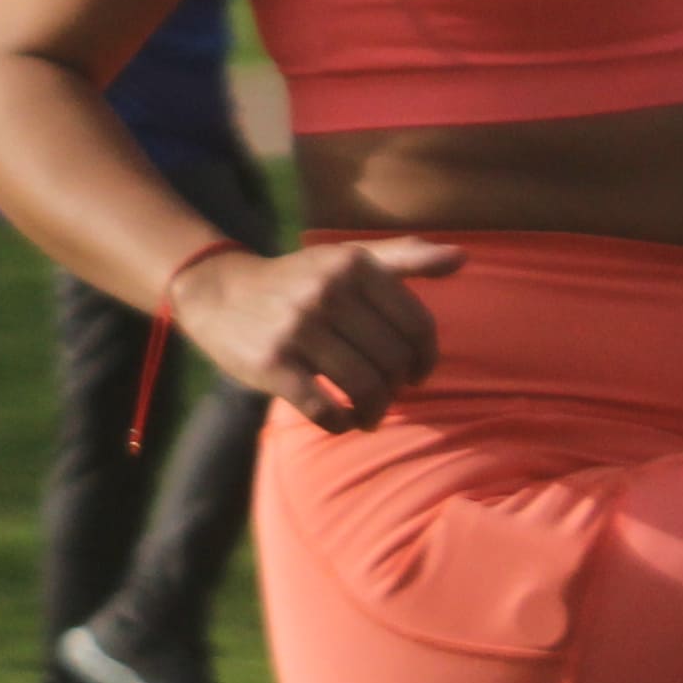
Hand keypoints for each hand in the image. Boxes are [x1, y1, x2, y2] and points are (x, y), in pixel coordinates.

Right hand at [173, 238, 464, 435]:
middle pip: (394, 361)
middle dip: (397, 388)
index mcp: (354, 265)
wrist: (220, 293)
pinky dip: (343, 424)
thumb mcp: (348, 259)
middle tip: (386, 393)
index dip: (426, 359)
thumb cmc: (298, 280)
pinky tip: (342, 420)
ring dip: (374, 412)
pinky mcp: (272, 364)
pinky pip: (326, 410)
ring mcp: (298, 329)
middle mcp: (327, 292)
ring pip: (365, 388)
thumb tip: (462, 258)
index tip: (416, 374)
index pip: (417, 326)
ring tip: (368, 414)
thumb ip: (405, 257)